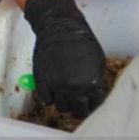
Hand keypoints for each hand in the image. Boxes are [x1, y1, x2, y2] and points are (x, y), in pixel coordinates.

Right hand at [25, 0, 107, 116]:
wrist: (59, 28)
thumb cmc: (81, 41)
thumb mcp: (97, 63)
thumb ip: (95, 81)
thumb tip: (91, 93)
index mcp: (92, 84)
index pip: (95, 105)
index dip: (92, 104)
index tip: (89, 103)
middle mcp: (75, 88)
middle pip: (78, 111)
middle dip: (78, 107)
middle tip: (76, 102)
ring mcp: (57, 86)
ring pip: (61, 107)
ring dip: (63, 103)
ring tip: (63, 95)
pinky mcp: (42, 81)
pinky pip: (45, 99)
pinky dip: (48, 98)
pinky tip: (52, 91)